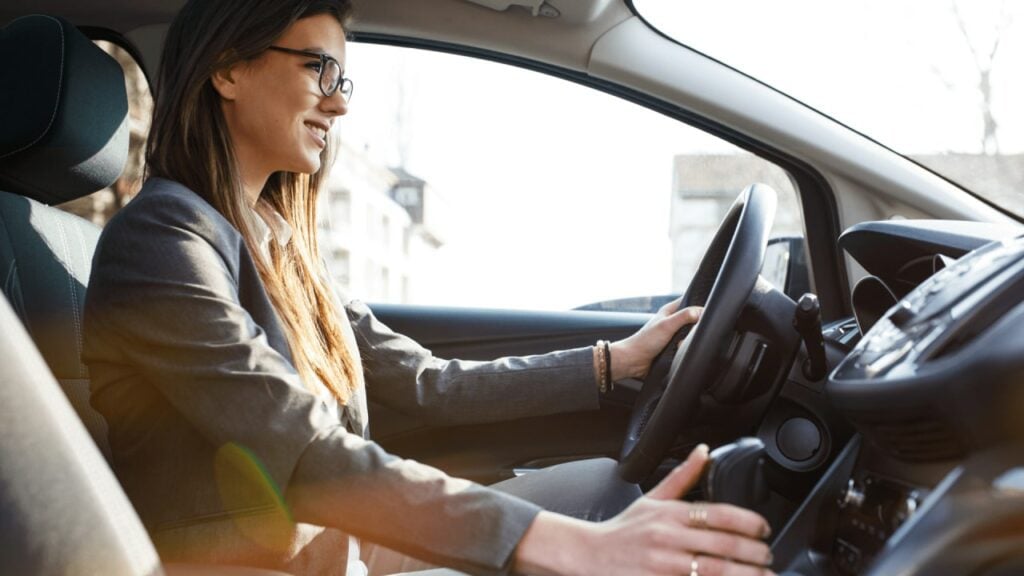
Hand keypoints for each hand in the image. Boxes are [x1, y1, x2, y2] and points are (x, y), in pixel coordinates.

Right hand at [514, 445, 774, 575]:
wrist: (590, 556)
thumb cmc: (624, 529)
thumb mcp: (652, 498)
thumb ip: (683, 476)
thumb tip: (704, 451)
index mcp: (670, 514)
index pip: (718, 514)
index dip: (748, 522)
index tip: (764, 529)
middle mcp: (668, 538)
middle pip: (722, 545)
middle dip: (753, 553)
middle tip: (768, 556)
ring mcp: (663, 565)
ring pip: (714, 571)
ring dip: (745, 574)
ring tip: (763, 575)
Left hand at [610, 297, 702, 380]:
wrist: (634, 361)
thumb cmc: (645, 341)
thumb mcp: (666, 326)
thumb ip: (684, 317)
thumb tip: (700, 312)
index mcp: (669, 310)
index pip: (690, 301)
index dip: (699, 305)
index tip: (705, 314)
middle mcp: (672, 320)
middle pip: (693, 319)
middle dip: (695, 327)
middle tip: (689, 333)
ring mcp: (673, 333)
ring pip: (691, 334)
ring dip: (689, 340)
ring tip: (679, 343)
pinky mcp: (673, 346)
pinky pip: (686, 345)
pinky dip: (685, 348)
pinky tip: (678, 350)